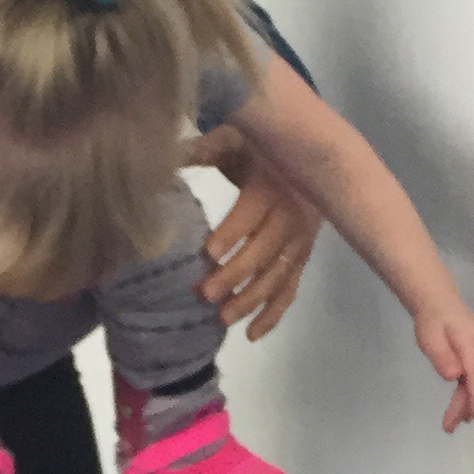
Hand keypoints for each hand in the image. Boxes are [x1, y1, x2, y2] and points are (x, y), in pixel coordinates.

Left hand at [192, 131, 321, 337]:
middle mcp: (292, 214)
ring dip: (252, 300)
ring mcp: (301, 239)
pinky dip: (274, 313)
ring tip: (223, 319)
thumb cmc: (256, 145)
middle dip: (235, 275)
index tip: (207, 253)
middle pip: (264, 250)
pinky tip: (253, 334)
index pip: (251, 213)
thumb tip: (166, 152)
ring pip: (278, 275)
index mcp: (272, 184)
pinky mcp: (303, 256)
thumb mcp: (231, 139)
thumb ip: (202, 148)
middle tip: (205, 295)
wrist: (307, 151)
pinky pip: (291, 287)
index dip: (232, 233)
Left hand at [415, 299, 473, 433]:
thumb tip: (454, 376)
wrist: (442, 306)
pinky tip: (463, 409)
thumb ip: (441, 357)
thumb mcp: (429, 338)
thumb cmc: (433, 322)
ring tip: (452, 423)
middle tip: (448, 427)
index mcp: (473, 341)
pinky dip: (471, 394)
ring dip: (468, 404)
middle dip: (466, 406)